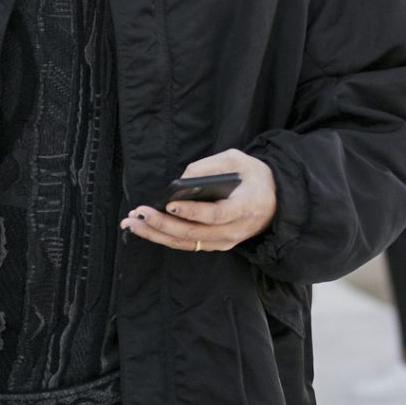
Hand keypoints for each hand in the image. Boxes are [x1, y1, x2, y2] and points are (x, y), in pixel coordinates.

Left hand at [121, 149, 276, 253]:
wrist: (274, 202)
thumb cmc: (253, 177)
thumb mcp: (238, 160)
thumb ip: (210, 166)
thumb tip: (180, 181)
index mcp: (245, 207)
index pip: (216, 214)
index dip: (192, 212)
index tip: (170, 205)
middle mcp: (234, 230)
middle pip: (194, 233)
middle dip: (162, 224)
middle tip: (138, 214)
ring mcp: (224, 242)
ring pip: (186, 243)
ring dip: (156, 234)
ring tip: (131, 223)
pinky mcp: (214, 245)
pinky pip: (186, 244)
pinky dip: (163, 237)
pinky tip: (143, 228)